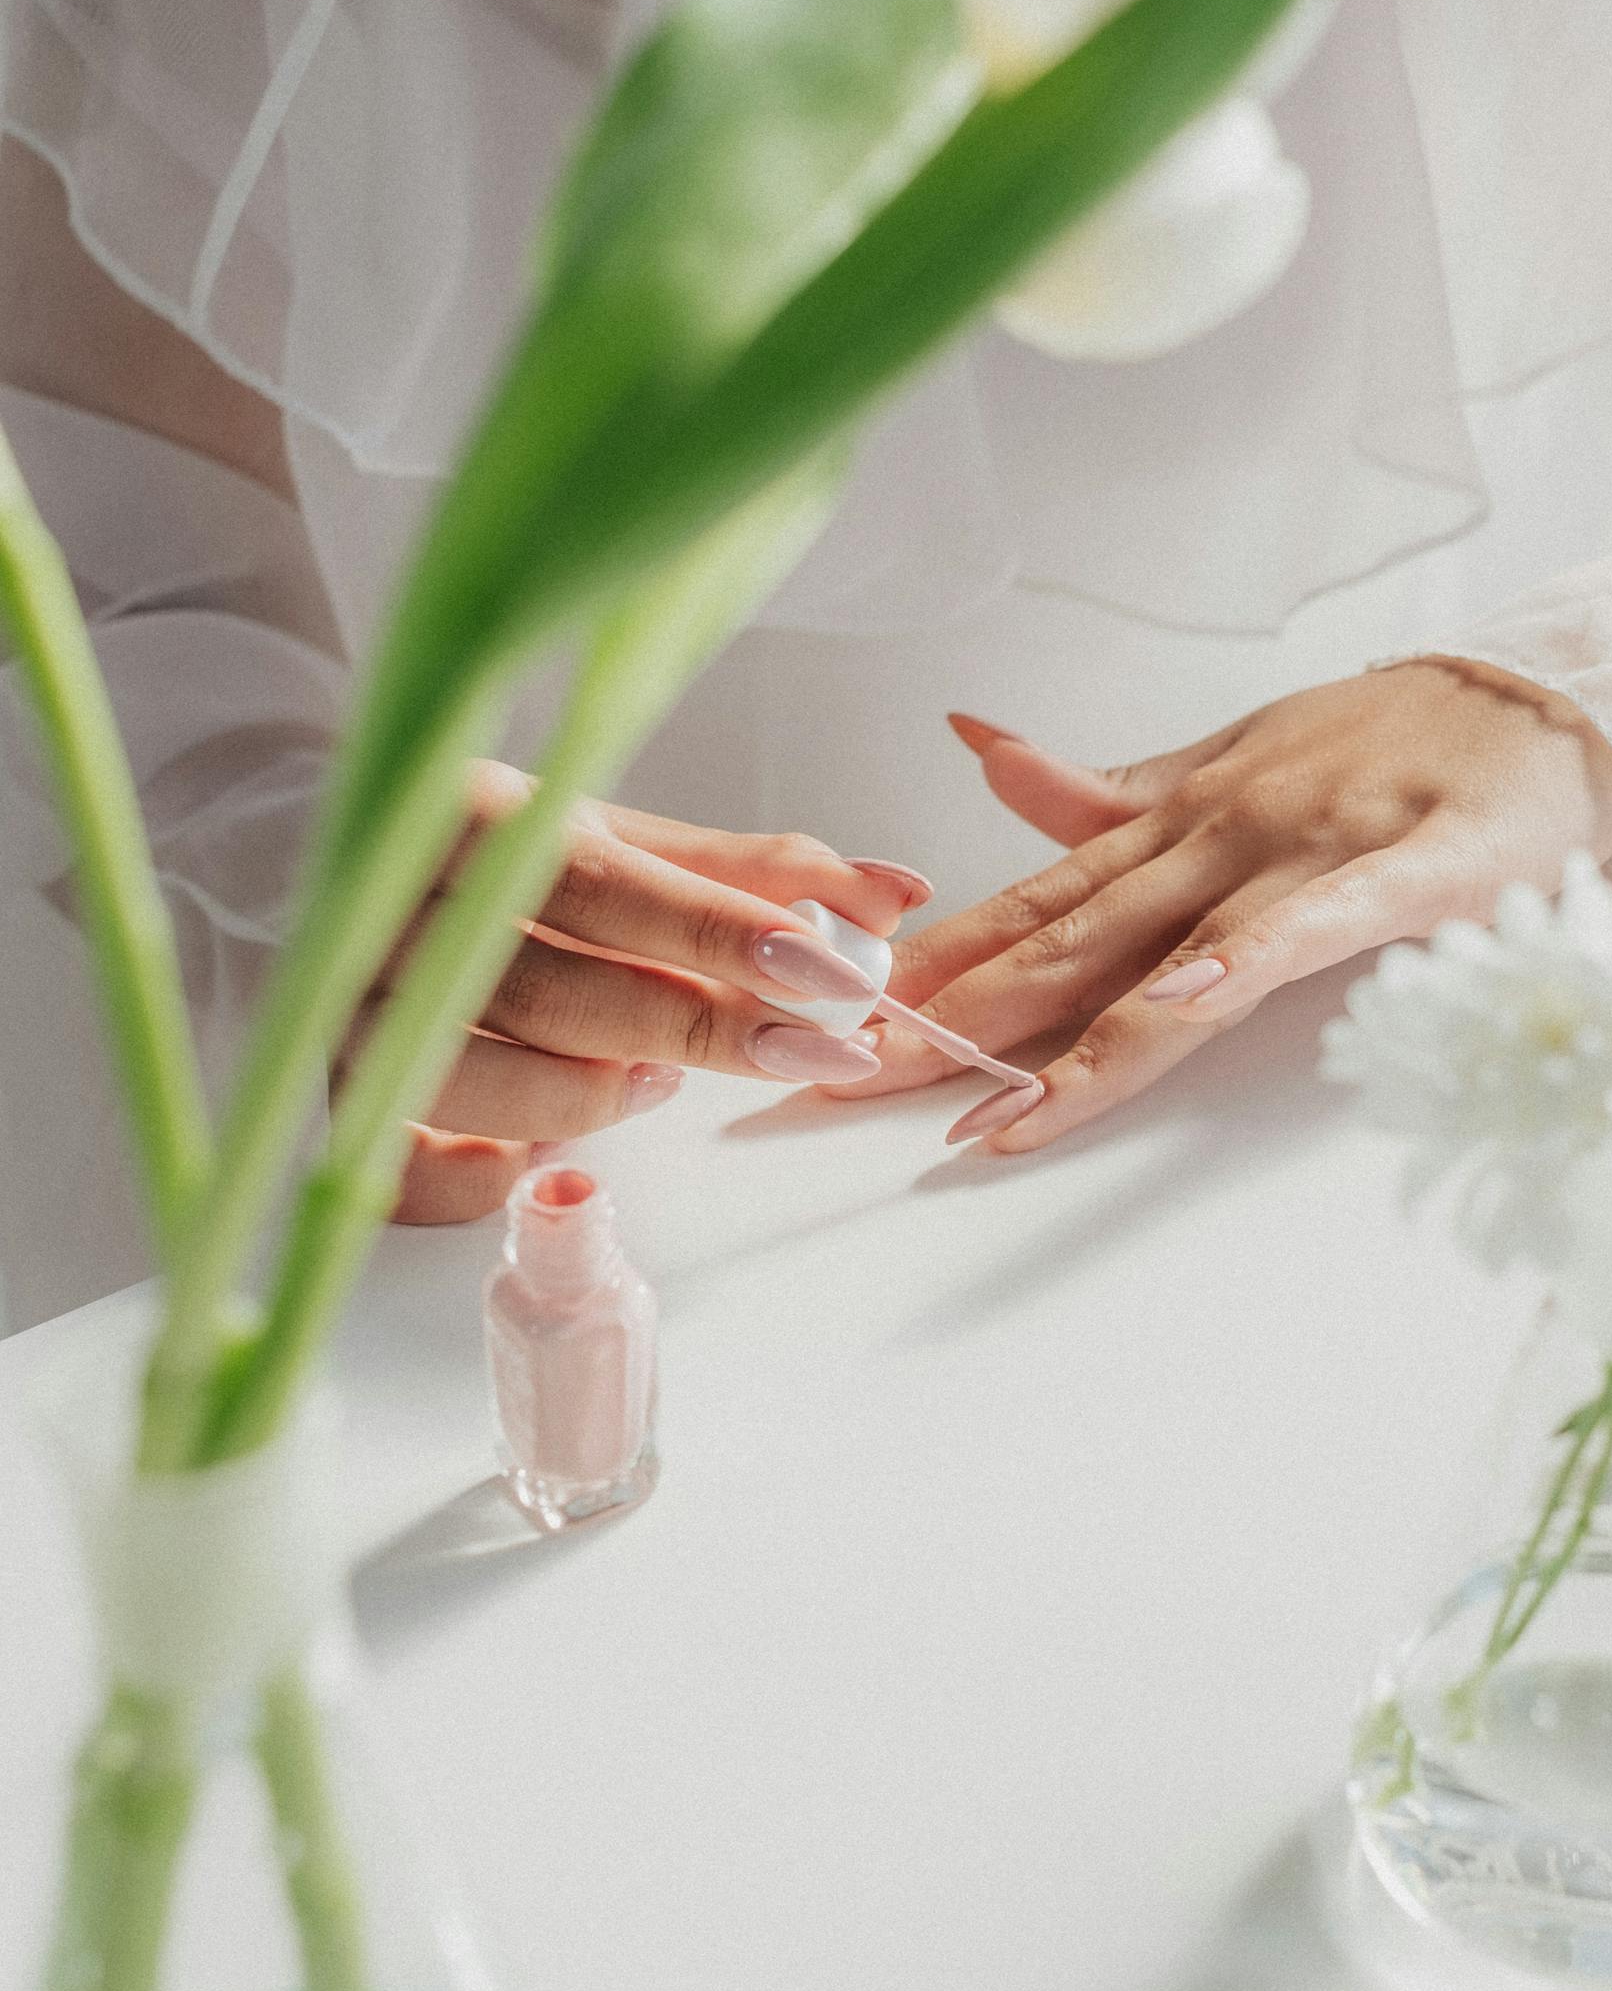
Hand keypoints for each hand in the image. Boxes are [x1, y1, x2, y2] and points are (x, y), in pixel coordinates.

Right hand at [337, 761, 930, 1222]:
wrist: (336, 859)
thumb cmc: (501, 856)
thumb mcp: (615, 840)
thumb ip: (752, 871)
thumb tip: (895, 895)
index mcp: (466, 814)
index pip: (604, 885)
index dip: (720, 933)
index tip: (829, 971)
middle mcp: (390, 907)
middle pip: (556, 990)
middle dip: (698, 1027)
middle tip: (812, 1048)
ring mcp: (350, 1003)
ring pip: (480, 1078)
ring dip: (593, 1095)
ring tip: (658, 1078)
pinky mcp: (336, 1087)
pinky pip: (411, 1165)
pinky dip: (485, 1176)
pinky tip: (540, 1165)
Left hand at [839, 660, 1611, 1150]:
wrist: (1540, 700)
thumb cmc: (1388, 743)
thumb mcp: (1228, 756)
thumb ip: (1106, 787)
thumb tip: (979, 752)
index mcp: (1170, 820)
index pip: (1027, 900)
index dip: (930, 960)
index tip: (832, 1012)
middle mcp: (1212, 837)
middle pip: (1064, 943)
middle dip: (953, 1020)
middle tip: (850, 1082)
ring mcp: (1299, 856)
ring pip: (1166, 957)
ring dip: (1069, 1036)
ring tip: (982, 1109)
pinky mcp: (1402, 877)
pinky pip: (1306, 931)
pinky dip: (1237, 966)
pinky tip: (1173, 1008)